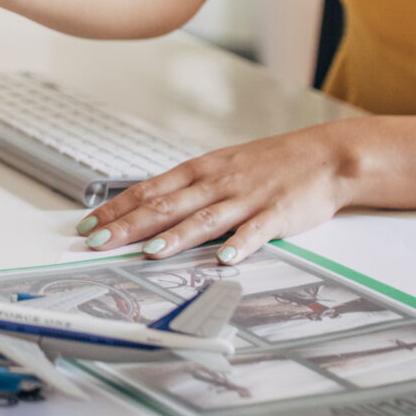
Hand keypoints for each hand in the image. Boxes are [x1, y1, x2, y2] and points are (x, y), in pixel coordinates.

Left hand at [78, 119, 368, 264]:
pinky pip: (256, 233)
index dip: (116, 207)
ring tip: (148, 252)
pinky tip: (224, 260)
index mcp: (202, 170)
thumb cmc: (271, 164)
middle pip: (167, 205)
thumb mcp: (222, 166)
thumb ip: (188, 187)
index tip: (89, 223)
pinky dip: (240, 246)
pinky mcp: (277, 215)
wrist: (326, 155)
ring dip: (175, 237)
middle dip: (129, 225)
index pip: (149, 189)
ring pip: (205, 219)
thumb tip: (148, 206)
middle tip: (98, 242)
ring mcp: (247, 198)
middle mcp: (218, 182)